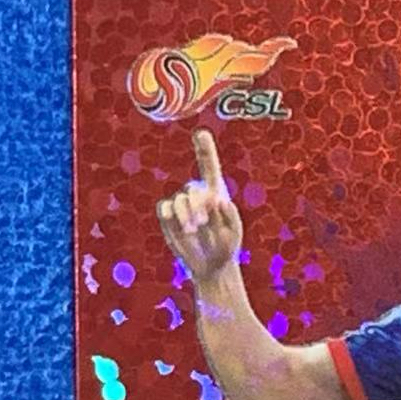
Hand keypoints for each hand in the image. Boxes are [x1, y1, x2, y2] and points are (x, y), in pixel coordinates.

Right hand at [156, 130, 242, 282]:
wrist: (212, 266)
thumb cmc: (227, 248)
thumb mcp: (235, 234)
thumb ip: (231, 217)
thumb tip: (220, 200)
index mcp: (216, 193)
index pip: (209, 167)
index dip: (204, 149)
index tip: (201, 133)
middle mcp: (198, 195)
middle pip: (193, 189)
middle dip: (197, 205)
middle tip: (203, 223)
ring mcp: (182, 205)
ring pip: (179, 200)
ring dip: (186, 214)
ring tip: (194, 230)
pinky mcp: (169, 217)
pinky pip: (165, 208)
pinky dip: (171, 216)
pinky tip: (179, 226)